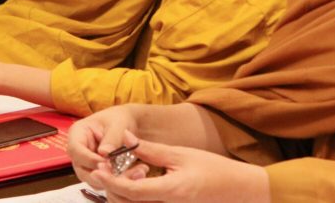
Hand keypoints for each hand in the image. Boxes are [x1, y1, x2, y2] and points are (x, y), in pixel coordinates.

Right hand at [67, 105, 141, 187]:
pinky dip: (115, 182)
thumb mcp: (118, 124)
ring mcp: (87, 163)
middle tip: (118, 174)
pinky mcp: (97, 172)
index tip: (105, 163)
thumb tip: (104, 154)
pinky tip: (130, 176)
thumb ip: (112, 138)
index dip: (88, 159)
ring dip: (109, 180)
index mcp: (78, 133)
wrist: (129, 124)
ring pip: (92, 179)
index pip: (75, 150)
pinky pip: (103, 182)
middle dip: (99, 174)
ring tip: (129, 174)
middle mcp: (79, 151)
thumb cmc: (120, 119)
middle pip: (81, 169)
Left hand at [89, 139, 270, 202]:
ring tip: (119, 172)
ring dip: (121, 193)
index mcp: (170, 192)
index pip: (131, 192)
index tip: (97, 169)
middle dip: (112, 187)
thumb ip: (150, 149)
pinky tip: (135, 181)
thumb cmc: (212, 169)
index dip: (111, 181)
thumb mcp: (180, 154)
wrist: (237, 190)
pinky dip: (134, 196)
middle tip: (105, 167)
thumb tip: (124, 137)